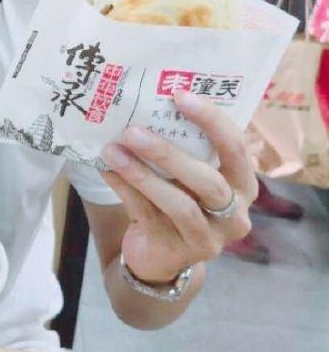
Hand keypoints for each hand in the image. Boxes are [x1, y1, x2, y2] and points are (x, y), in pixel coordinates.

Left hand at [101, 92, 256, 283]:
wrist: (160, 256)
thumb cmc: (177, 200)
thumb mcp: (187, 176)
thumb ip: (183, 148)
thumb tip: (146, 104)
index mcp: (244, 185)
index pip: (236, 148)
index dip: (211, 120)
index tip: (179, 96)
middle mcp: (235, 215)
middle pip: (208, 180)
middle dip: (167, 153)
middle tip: (132, 131)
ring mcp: (210, 238)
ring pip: (178, 204)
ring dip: (141, 174)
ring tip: (113, 151)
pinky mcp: (180, 253)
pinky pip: (150, 217)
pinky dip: (125, 191)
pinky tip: (107, 171)